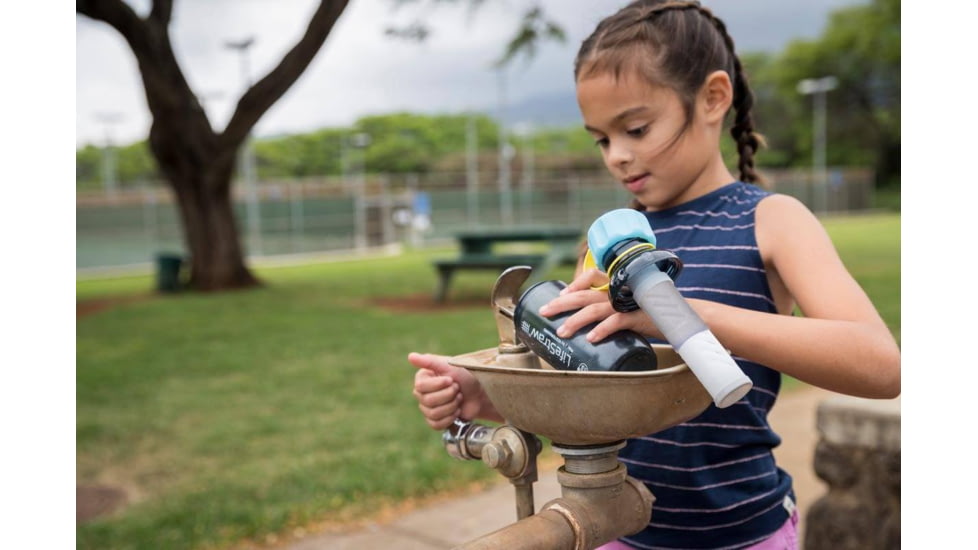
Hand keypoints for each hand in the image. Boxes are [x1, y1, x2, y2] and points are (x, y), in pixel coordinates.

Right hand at [408, 352, 496, 429]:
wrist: (480, 392)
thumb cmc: (466, 375)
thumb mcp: (449, 365)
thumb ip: (429, 361)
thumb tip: (410, 356)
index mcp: (422, 378)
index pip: (420, 386)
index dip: (438, 385)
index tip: (451, 379)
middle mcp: (422, 393)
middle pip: (427, 401)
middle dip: (448, 395)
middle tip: (458, 389)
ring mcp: (428, 408)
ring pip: (433, 413)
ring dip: (451, 406)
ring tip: (459, 398)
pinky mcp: (436, 420)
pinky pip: (435, 424)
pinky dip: (449, 418)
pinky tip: (457, 411)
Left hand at [538, 268, 662, 341]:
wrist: (682, 318)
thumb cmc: (653, 315)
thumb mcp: (629, 308)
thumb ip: (612, 311)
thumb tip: (590, 326)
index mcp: (617, 285)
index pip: (591, 275)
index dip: (574, 284)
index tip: (560, 296)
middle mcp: (619, 291)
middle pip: (584, 294)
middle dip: (561, 303)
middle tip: (544, 312)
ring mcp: (627, 303)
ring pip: (594, 309)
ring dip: (575, 321)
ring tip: (562, 332)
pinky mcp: (637, 316)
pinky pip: (615, 322)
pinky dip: (601, 330)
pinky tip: (590, 339)